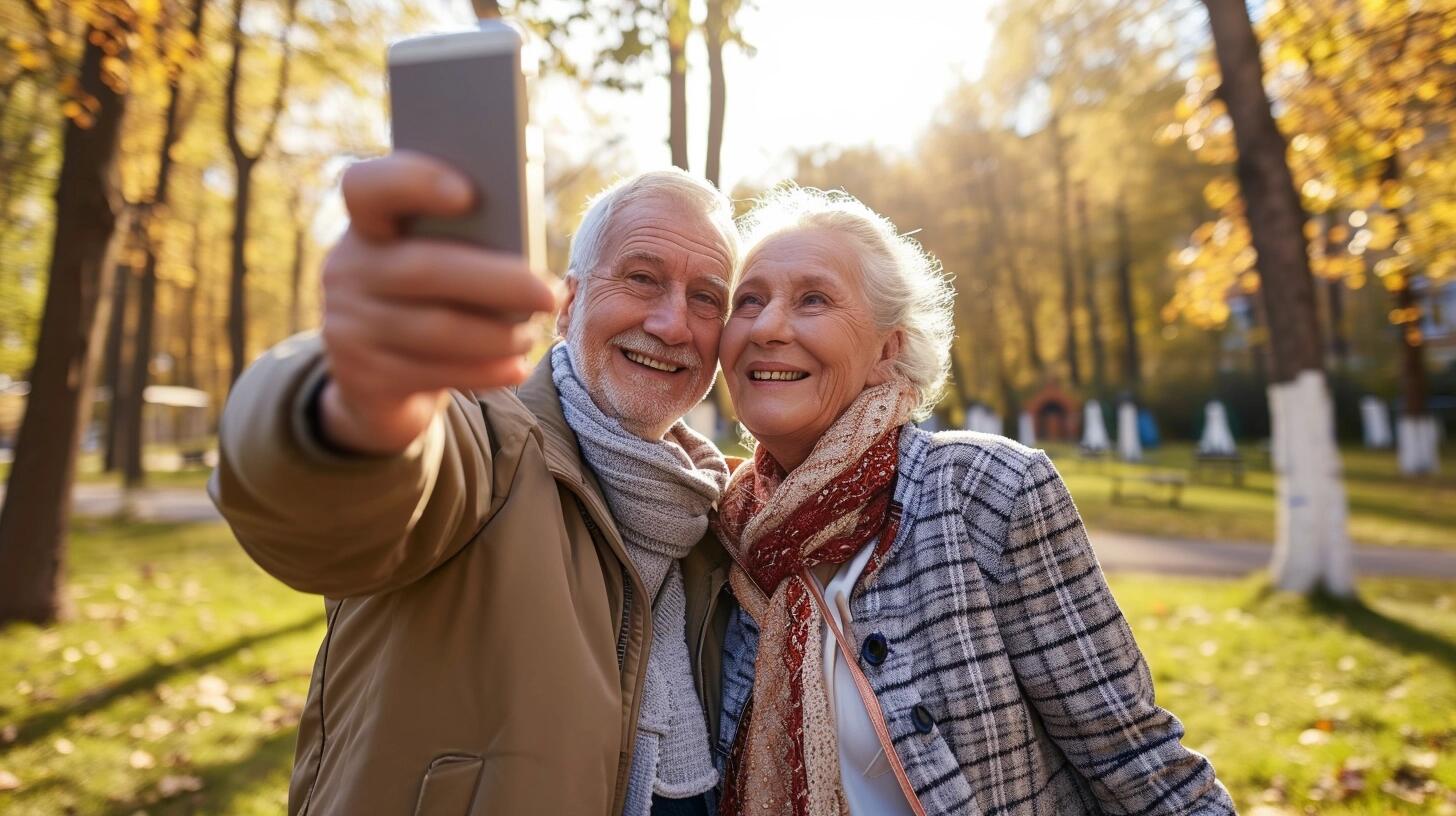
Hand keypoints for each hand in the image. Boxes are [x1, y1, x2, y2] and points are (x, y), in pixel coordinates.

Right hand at [317, 151, 555, 454]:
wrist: (380, 381)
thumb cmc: (430, 302)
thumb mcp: (437, 264)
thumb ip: (464, 245)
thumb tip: (525, 259)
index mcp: (368, 225)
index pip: (368, 187)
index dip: (414, 184)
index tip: (469, 193)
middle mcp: (348, 270)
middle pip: (421, 268)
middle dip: (496, 281)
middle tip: (550, 293)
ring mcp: (348, 327)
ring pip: (432, 329)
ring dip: (495, 334)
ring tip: (534, 334)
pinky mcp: (363, 378)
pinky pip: (432, 373)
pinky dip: (482, 370)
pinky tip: (515, 367)